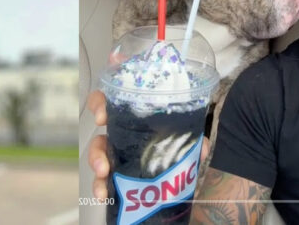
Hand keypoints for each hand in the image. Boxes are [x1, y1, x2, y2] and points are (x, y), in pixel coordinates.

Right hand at [85, 90, 209, 199]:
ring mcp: (117, 156)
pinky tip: (103, 196)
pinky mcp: (118, 174)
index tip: (101, 118)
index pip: (109, 103)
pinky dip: (101, 188)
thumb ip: (193, 139)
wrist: (178, 166)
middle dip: (96, 152)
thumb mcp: (185, 136)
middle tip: (102, 166)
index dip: (99, 105)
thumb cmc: (174, 140)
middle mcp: (119, 136)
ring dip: (97, 175)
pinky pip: (104, 179)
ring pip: (98, 161)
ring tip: (102, 187)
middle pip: (99, 138)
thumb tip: (202, 148)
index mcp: (131, 118)